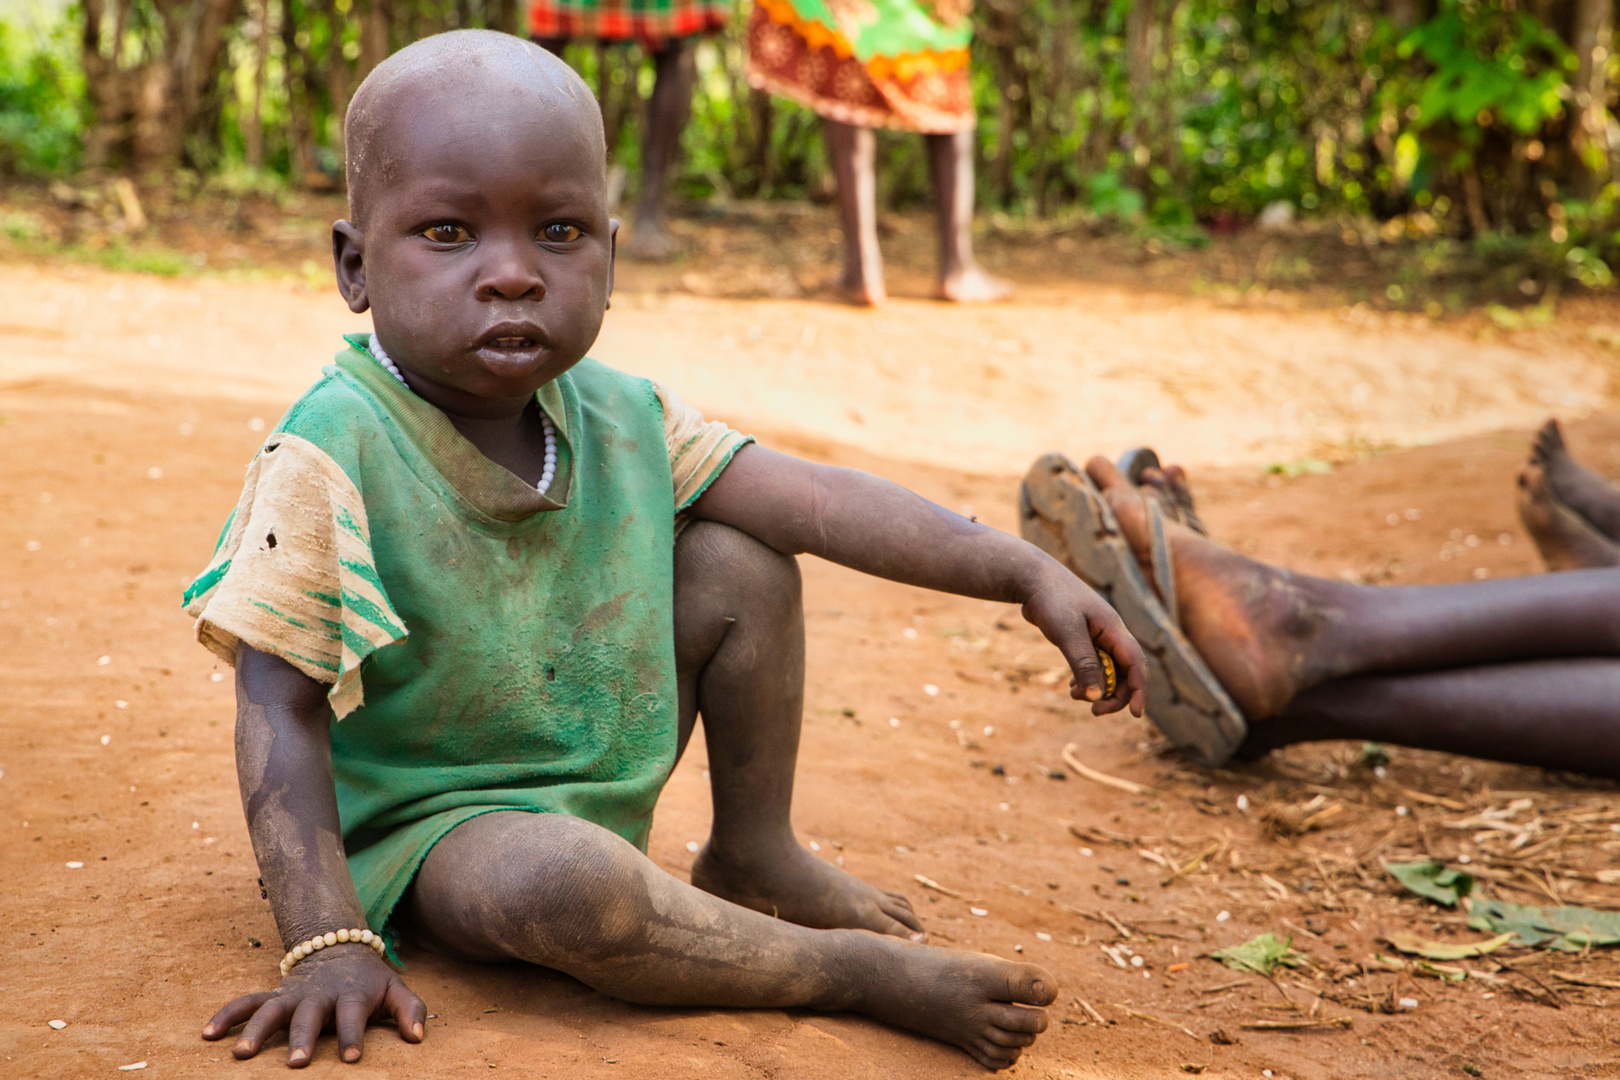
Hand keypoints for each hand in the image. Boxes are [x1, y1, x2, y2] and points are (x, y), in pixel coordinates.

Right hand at [201, 942, 426, 1066]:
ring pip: (272, 1010)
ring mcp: (293, 994)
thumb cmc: (370, 981)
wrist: (341, 947)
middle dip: (303, 1038)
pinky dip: (227, 1014)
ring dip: (256, 1030)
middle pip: (309, 1017)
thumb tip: (419, 1037)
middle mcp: (319, 996)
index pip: (353, 1016)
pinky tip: (208, 1034)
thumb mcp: (395, 988)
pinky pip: (246, 1002)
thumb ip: (411, 1010)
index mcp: (350, 996)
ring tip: (240, 1054)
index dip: (353, 1036)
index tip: (351, 1059)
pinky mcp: (274, 994)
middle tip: (297, 1062)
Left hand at [1019, 566, 1146, 717]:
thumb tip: (1097, 695)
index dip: (1139, 690)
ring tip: (1075, 696)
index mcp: (1113, 629)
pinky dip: (1086, 680)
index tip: (1135, 714)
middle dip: (1114, 695)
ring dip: (1097, 688)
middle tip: (1095, 711)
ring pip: (1108, 671)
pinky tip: (1072, 688)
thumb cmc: (1052, 600)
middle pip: (1125, 672)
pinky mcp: (1081, 638)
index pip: (1136, 664)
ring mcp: (1096, 636)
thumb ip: (1083, 664)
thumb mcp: (1067, 634)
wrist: (1032, 578)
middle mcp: (1110, 634)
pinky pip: (1093, 665)